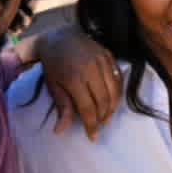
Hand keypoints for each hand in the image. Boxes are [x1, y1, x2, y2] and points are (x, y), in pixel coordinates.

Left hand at [39, 24, 121, 140]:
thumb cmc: (53, 64)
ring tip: (106, 117)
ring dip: (112, 108)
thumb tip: (60, 131)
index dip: (91, 124)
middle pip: (104, 101)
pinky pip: (118, 79)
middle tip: (99, 126)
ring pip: (114, 91)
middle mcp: (91, 70)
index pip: (88, 108)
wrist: (60, 36)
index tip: (92, 136)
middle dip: (103, 118)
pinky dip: (118, 93)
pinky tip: (112, 101)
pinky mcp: (109, 55)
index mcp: (74, 78)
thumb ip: (61, 107)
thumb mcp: (53, 86)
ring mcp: (102, 61)